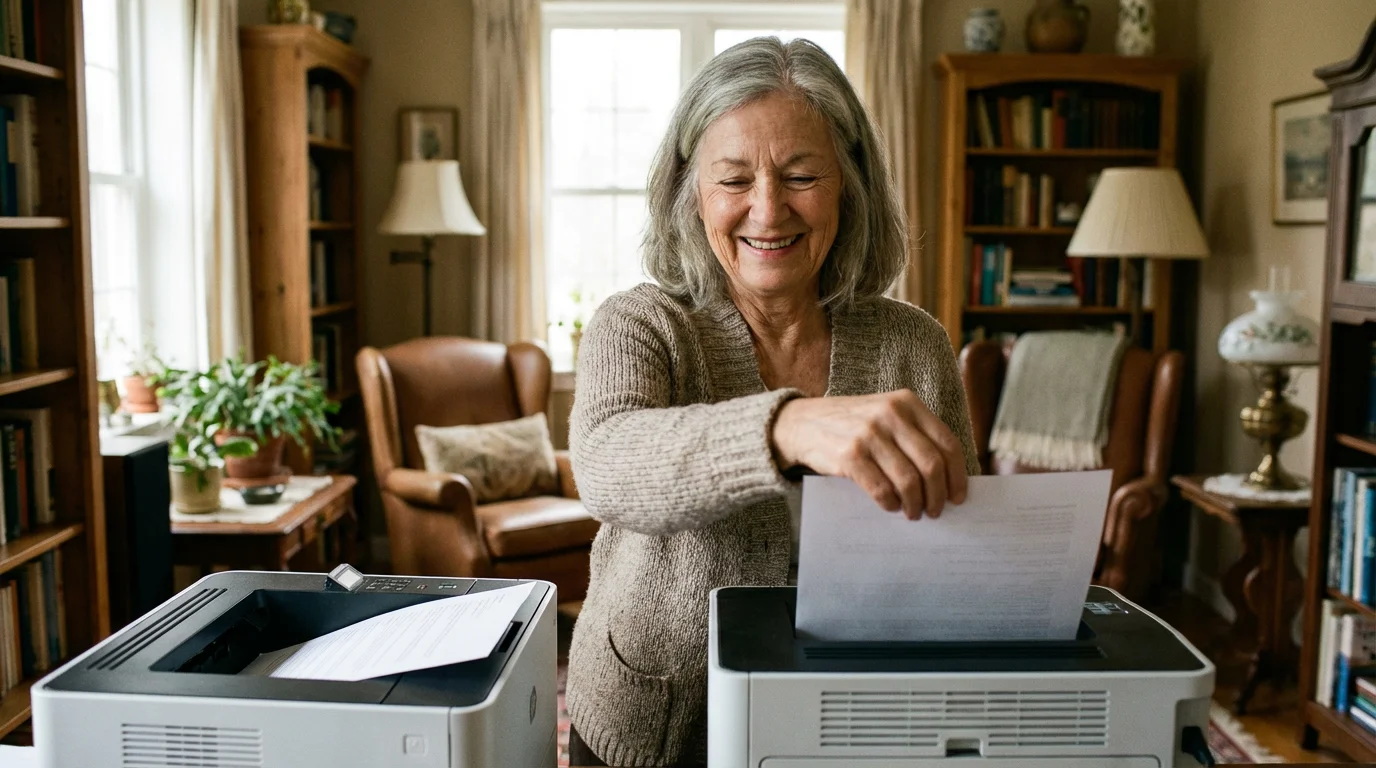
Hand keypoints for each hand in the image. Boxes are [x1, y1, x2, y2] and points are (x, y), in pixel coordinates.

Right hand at [771, 390, 967, 519]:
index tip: (958, 496)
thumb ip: (914, 435)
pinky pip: (881, 489)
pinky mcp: (850, 455)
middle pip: (932, 465)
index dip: (957, 475)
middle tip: (935, 511)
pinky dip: (890, 503)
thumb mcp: (886, 415)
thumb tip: (948, 479)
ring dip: (915, 505)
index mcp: (907, 403)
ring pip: (909, 480)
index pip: (947, 443)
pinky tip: (890, 506)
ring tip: (913, 513)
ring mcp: (869, 434)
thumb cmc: (852, 425)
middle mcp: (890, 414)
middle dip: (938, 495)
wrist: (802, 422)